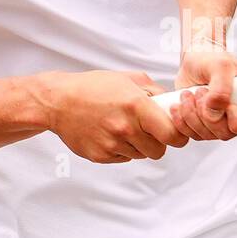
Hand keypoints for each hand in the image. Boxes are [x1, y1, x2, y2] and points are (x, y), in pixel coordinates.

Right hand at [46, 70, 188, 163]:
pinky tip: (110, 134)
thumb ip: (156, 91)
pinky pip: (124, 158)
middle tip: (148, 130)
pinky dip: (122, 150)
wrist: (58, 101)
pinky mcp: (100, 156)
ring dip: (139, 145)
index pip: (172, 135)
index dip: (178, 136)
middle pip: (159, 151)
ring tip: (124, 128)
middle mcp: (125, 128)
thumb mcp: (129, 79)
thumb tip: (174, 105)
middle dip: (158, 142)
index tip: (175, 133)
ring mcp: (112, 144)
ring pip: (141, 155)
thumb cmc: (94, 87)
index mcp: (136, 106)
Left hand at [168, 44, 236, 141]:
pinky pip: (192, 134)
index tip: (227, 105)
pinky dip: (182, 120)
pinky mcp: (203, 126)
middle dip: (208, 114)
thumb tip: (214, 112)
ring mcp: (220, 123)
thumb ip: (221, 88)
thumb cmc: (212, 58)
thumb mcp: (220, 65)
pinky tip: (178, 104)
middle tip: (201, 91)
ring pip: (207, 135)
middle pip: (226, 133)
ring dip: (192, 114)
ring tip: (189, 94)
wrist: (194, 60)